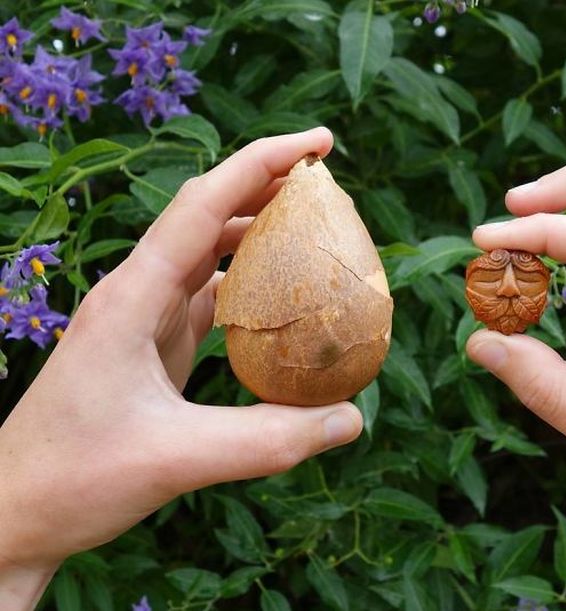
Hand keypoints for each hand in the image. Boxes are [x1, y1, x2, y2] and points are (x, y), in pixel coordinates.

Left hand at [0, 128, 362, 606]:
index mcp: (134, 296)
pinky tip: (280, 300)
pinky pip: (208, 300)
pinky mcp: (152, 348)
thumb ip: (268, 440)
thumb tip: (351, 419)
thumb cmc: (71, 479)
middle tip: (330, 187)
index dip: (265, 162)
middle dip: (270, 188)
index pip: (205, 204)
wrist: (13, 514)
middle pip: (211, 216)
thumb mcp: (175, 459)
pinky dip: (249, 288)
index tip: (321, 144)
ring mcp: (144, 320)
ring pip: (210, 256)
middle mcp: (138, 294)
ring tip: (315, 233)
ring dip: (260, 236)